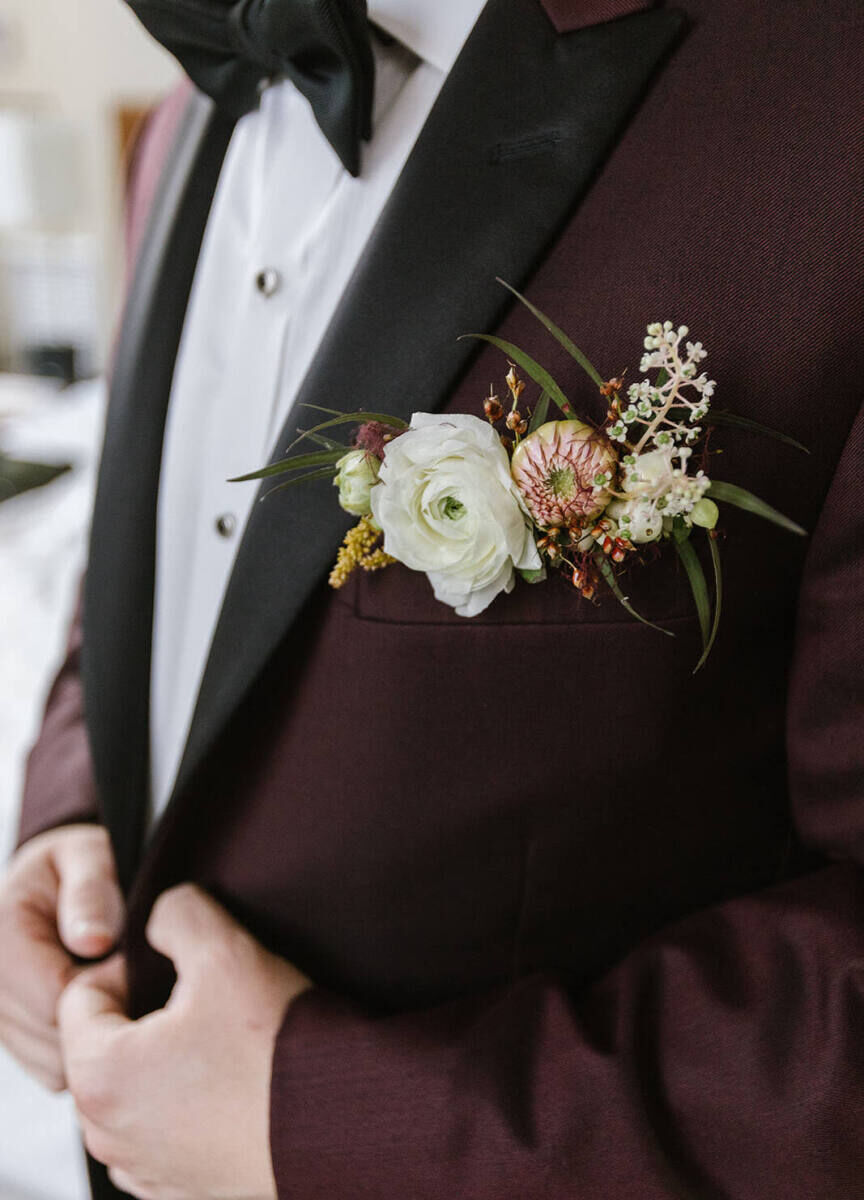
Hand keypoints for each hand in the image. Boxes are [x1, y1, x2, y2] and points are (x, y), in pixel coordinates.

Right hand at [0, 824, 123, 1090]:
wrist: (56, 883)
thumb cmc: (79, 865)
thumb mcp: (88, 856)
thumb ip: (91, 891)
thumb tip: (93, 940)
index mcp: (0, 936)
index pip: (56, 998)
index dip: (107, 988)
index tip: (130, 964)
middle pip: (53, 1040)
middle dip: (102, 1018)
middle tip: (129, 980)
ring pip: (53, 1066)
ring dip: (93, 1039)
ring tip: (113, 991)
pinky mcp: (10, 1037)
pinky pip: (52, 1071)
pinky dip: (83, 1052)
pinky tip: (100, 1011)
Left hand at [59, 883, 310, 1199]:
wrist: (340, 1124)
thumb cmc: (278, 1047)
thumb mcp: (225, 949)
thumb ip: (176, 913)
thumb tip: (160, 919)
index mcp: (99, 1075)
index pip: (80, 995)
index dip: (129, 966)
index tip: (181, 967)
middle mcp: (107, 1135)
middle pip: (105, 1045)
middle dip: (147, 1015)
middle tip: (208, 999)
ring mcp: (143, 1169)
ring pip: (136, 1088)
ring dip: (168, 1061)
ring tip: (226, 1042)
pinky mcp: (180, 1189)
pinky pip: (165, 1129)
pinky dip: (189, 1104)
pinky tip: (236, 1084)